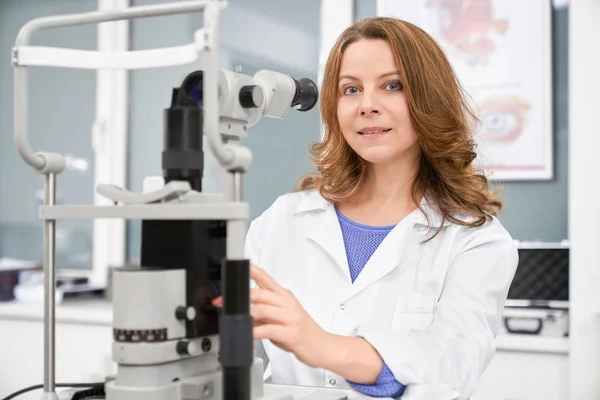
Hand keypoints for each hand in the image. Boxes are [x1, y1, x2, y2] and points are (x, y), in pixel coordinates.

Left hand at [212, 265, 330, 367]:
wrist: (322, 345)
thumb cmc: (302, 330)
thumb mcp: (282, 316)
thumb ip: (263, 311)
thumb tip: (242, 311)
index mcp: (284, 295)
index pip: (265, 277)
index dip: (250, 270)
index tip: (235, 267)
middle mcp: (286, 303)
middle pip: (259, 293)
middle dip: (238, 298)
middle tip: (223, 303)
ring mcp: (289, 317)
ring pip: (262, 309)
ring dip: (244, 314)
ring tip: (232, 318)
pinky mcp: (290, 333)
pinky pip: (268, 329)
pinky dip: (254, 332)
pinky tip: (247, 334)